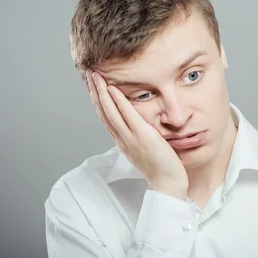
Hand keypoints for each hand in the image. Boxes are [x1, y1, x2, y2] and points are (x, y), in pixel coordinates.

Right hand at [86, 70, 188, 199]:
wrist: (168, 184)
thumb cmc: (161, 168)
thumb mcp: (145, 148)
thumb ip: (139, 136)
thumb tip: (139, 124)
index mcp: (122, 141)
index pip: (106, 117)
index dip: (98, 100)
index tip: (93, 85)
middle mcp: (122, 139)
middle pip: (103, 111)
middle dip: (95, 91)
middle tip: (89, 74)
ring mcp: (130, 138)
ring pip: (110, 111)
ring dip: (101, 92)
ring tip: (95, 76)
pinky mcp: (142, 136)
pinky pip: (128, 116)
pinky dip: (118, 102)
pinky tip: (112, 89)